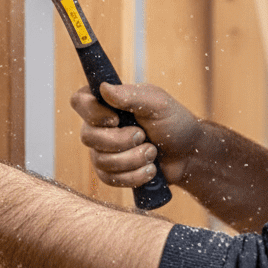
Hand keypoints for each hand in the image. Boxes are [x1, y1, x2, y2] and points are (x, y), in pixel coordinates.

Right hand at [70, 83, 203, 190]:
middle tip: (144, 136)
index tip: (116, 119)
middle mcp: (99, 125)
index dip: (92, 112)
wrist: (188, 153)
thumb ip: (131, 95)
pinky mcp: (110, 172)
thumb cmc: (173, 122)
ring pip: (101, 161)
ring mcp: (102, 150)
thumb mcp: (157, 103)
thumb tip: (104, 88)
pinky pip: (109, 179)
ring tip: (153, 153)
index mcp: (107, 102)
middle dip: (121, 141)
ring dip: (133, 159)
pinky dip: (134, 176)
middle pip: (88, 136)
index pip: (79, 101)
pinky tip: (150, 169)